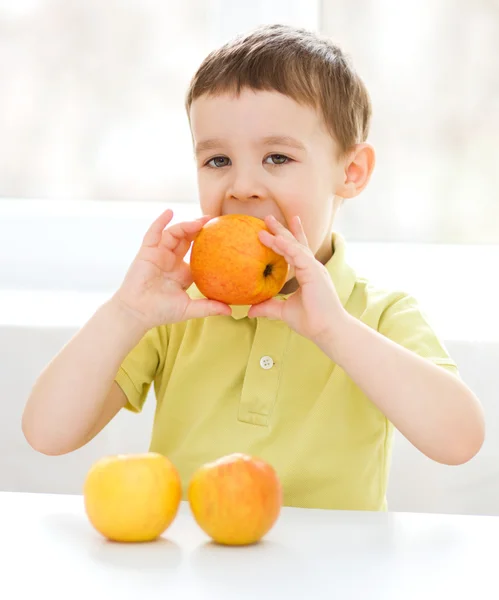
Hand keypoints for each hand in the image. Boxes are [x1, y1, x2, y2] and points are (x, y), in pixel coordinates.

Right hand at [112, 209, 230, 328]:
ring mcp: (159, 254)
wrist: (137, 313)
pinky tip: (169, 212)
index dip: (209, 243)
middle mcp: (171, 260)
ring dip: (186, 225)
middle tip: (213, 221)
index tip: (223, 235)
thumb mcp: (189, 308)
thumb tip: (231, 311)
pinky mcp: (146, 252)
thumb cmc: (161, 311)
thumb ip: (208, 307)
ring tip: (199, 221)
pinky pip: (153, 233)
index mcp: (182, 271)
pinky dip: (160, 221)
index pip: (198, 253)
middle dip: (199, 228)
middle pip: (187, 238)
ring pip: (173, 233)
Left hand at [248, 215, 347, 348]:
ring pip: (295, 246)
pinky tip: (275, 239)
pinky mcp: (314, 272)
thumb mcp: (284, 311)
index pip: (296, 252)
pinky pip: (298, 255)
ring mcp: (314, 268)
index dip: (286, 240)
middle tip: (268, 218)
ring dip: (280, 234)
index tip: (274, 230)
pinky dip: (286, 246)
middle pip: (295, 243)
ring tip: (266, 223)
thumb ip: (268, 307)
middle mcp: (312, 268)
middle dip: (282, 230)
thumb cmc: (311, 321)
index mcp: (308, 274)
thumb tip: (249, 310)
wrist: (328, 330)